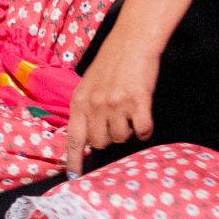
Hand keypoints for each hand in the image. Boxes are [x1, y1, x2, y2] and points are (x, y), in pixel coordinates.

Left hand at [65, 41, 160, 175]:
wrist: (133, 41)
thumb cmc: (112, 61)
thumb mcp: (89, 84)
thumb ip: (86, 109)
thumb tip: (89, 137)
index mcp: (80, 101)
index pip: (73, 139)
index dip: (73, 161)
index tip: (73, 177)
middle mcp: (96, 105)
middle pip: (100, 143)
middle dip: (109, 137)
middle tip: (117, 121)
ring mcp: (116, 104)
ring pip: (121, 137)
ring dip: (127, 130)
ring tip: (130, 112)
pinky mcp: (138, 102)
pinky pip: (142, 130)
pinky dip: (145, 129)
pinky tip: (144, 116)